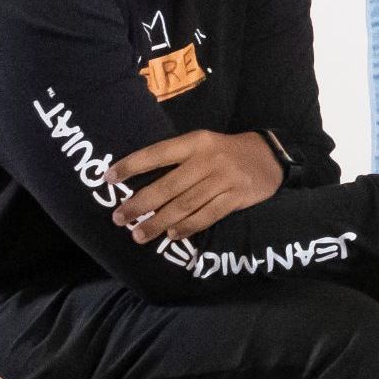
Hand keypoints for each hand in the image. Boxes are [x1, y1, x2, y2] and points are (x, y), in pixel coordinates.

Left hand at [112, 126, 282, 245]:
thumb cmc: (225, 152)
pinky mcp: (236, 198)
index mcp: (195, 142)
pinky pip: (207, 216)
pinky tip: (172, 236)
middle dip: (141, 204)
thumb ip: (177, 158)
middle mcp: (208, 160)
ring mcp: (223, 180)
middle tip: (119, 218)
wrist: (270, 156)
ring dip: (159, 222)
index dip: (132, 165)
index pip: (158, 153)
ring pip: (185, 205)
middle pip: (169, 186)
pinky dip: (188, 228)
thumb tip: (140, 181)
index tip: (109, 178)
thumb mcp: (203, 143)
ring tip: (139, 235)